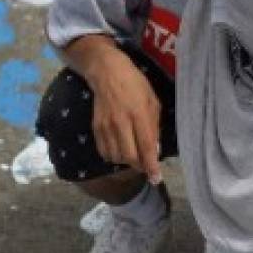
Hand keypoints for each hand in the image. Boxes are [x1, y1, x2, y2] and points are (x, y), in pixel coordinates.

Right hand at [86, 48, 162, 182]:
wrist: (107, 73)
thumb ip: (154, 127)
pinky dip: (113, 156)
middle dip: (139, 166)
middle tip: (145, 165)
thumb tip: (155, 150)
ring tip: (132, 154)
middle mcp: (121, 123)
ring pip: (116, 157)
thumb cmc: (135, 85)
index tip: (156, 179)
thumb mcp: (152, 102)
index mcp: (139, 114)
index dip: (151, 166)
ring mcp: (106, 126)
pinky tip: (119, 150)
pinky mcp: (96, 128)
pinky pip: (104, 152)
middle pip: (129, 157)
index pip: (146, 146)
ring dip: (126, 161)